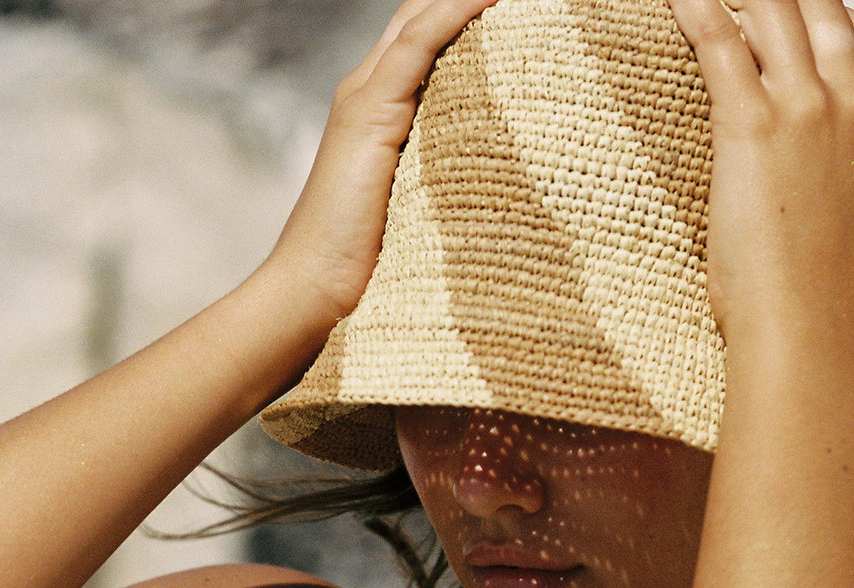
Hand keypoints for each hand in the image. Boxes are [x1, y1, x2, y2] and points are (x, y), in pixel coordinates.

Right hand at [263, 0, 496, 345]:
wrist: (314, 292)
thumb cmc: (367, 273)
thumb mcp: (419, 216)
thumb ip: (446, 184)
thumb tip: (505, 193)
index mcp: (379, 113)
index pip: (425, 43)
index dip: (465, 18)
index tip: (523, 16)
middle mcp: (369, 94)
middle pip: (421, 20)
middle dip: (469, 3)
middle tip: (539, 3)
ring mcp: (366, 100)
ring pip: (421, 22)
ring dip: (468, 1)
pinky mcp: (369, 114)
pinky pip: (418, 44)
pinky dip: (454, 13)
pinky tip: (492, 0)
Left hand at [668, 0, 853, 342]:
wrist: (815, 329)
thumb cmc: (849, 307)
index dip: (844, 26)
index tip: (818, 27)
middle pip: (827, 15)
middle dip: (791, 0)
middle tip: (755, 7)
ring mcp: (807, 110)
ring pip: (776, 12)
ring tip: (714, 0)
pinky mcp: (753, 125)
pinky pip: (719, 43)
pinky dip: (697, 11)